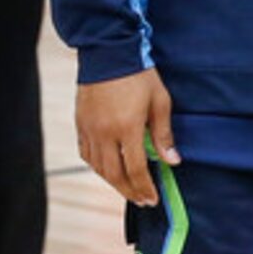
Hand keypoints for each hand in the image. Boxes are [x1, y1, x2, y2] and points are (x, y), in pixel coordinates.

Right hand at [75, 68, 177, 205]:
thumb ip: (163, 135)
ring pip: (98, 167)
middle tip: (142, 201)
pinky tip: (107, 169)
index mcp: (127, 128)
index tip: (153, 199)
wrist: (108, 52)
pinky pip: (86, 154)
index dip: (145, 187)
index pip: (135, 169)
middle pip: (115, 174)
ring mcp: (89, 129)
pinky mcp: (80, 124)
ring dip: (113, 182)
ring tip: (127, 188)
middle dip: (130, 191)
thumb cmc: (138, 75)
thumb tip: (173, 162)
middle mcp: (105, 133)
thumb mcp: (160, 102)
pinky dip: (97, 166)